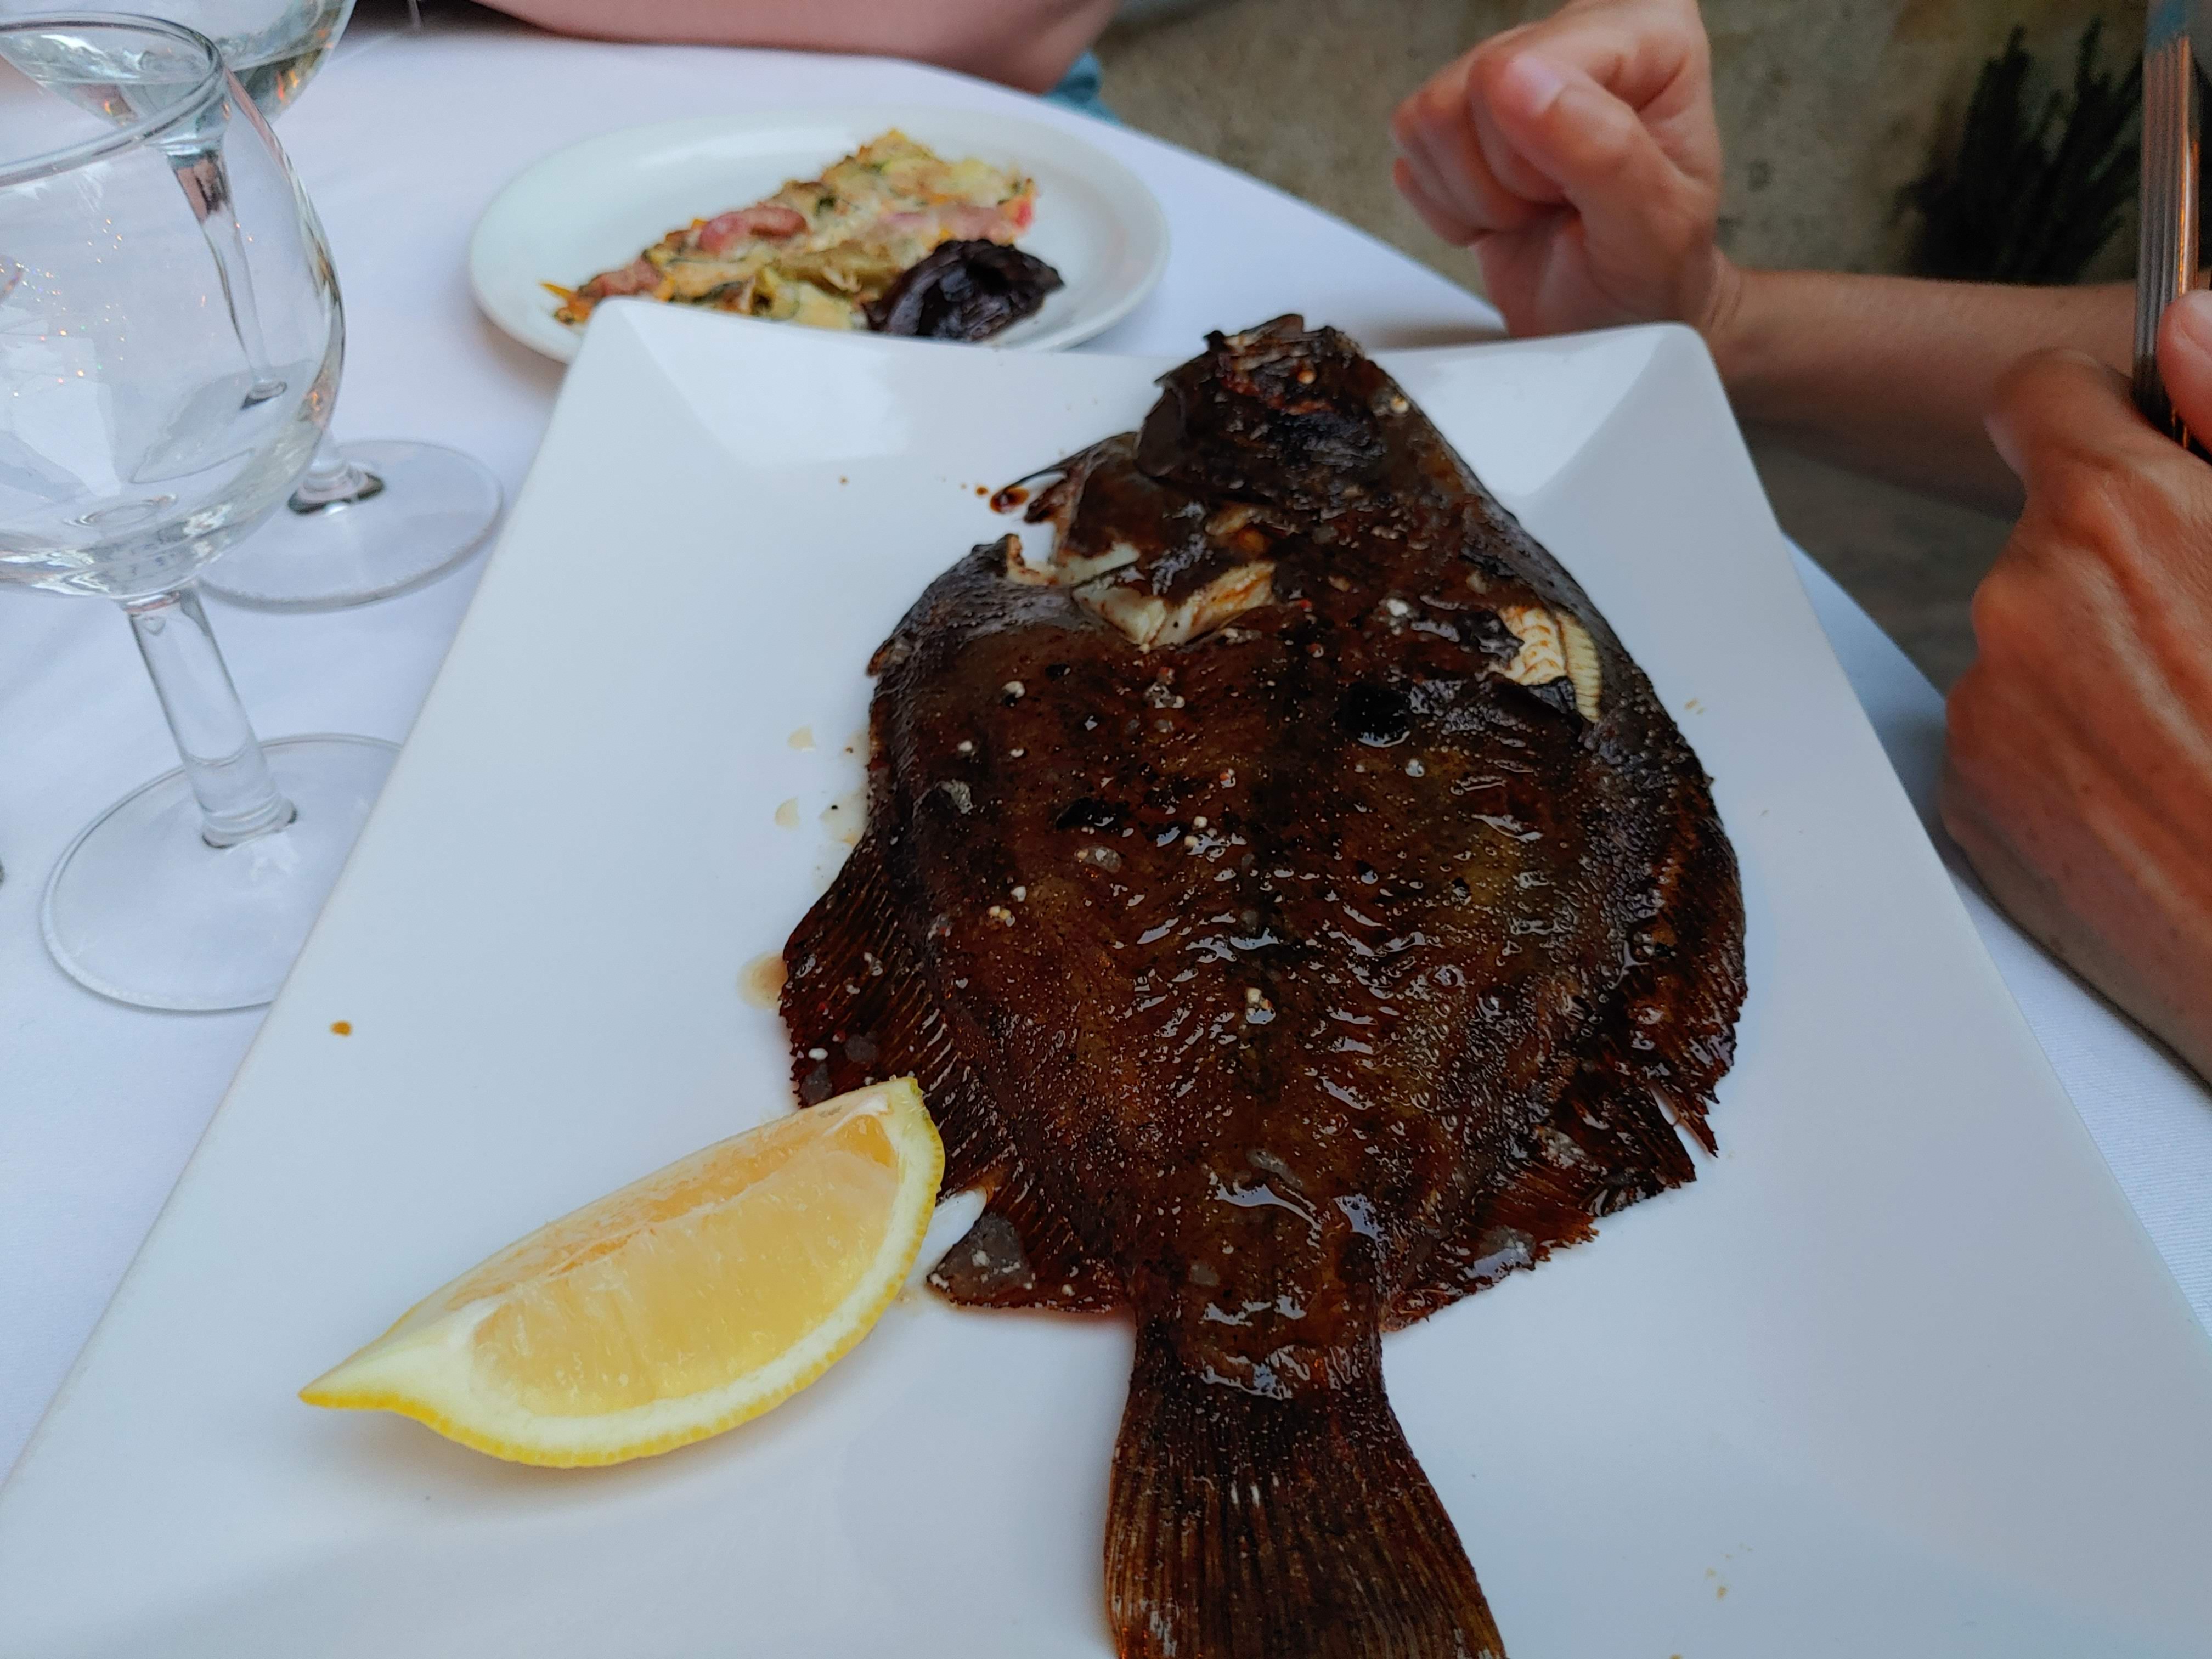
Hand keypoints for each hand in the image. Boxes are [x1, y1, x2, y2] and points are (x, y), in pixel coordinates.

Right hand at [1389, 0, 1735, 340]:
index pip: (1523, 62)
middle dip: (1503, 178)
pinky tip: (1504, 211)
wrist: (1614, 317)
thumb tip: (1520, 80)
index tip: (1580, 192)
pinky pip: (1408, 148)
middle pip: (1467, 87)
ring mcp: (1512, 66)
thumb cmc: (1650, 274)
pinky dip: (1450, 204)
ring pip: (1428, 117)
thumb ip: (1605, 151)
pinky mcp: (1459, 112)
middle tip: (1558, 207)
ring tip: (1535, 209)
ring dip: (1476, 194)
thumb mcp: (1652, 231)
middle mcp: (1579, 30)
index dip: (1534, 153)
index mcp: (1650, 31)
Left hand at [1945, 295, 2211, 1080]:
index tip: (2120, 430)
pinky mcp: (1971, 806)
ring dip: (2102, 668)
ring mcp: (1987, 712)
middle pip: (2048, 539)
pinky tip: (2162, 794)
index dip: (2087, 408)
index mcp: (2114, 515)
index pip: (2037, 397)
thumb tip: (2191, 322)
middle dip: (2124, 565)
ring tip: (2203, 735)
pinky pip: (2013, 743)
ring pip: (2035, 647)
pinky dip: (2071, 756)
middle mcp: (2022, 603)